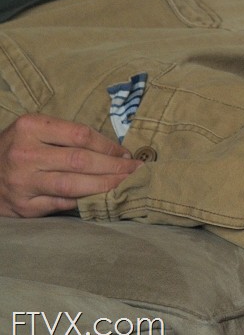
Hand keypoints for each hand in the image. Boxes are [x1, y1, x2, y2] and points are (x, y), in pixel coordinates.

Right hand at [0, 114, 141, 216]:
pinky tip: (100, 199)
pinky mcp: (23, 207)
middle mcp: (26, 155)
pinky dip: (83, 201)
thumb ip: (64, 135)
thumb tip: (109, 149)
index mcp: (31, 127)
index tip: (126, 153)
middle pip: (80, 161)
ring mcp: (23, 183)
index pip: (80, 135)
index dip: (108, 145)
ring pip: (72, 186)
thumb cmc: (15, 146)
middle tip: (136, 171)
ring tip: (125, 185)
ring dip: (104, 186)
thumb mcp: (33, 129)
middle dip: (113, 167)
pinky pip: (60, 204)